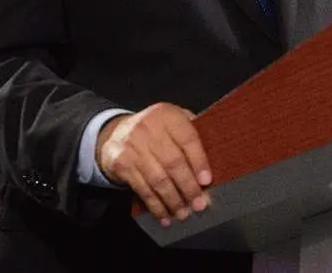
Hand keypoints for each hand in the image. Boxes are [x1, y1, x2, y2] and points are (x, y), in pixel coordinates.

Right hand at [96, 103, 212, 226]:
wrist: (116, 134)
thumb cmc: (155, 130)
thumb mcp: (172, 121)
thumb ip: (191, 132)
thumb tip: (216, 160)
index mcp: (167, 115)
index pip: (187, 138)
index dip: (199, 161)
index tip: (206, 181)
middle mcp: (148, 128)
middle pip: (173, 162)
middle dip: (188, 187)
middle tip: (199, 204)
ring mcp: (132, 146)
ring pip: (157, 179)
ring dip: (173, 200)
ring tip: (184, 213)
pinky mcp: (121, 164)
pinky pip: (142, 188)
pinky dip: (155, 205)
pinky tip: (164, 216)